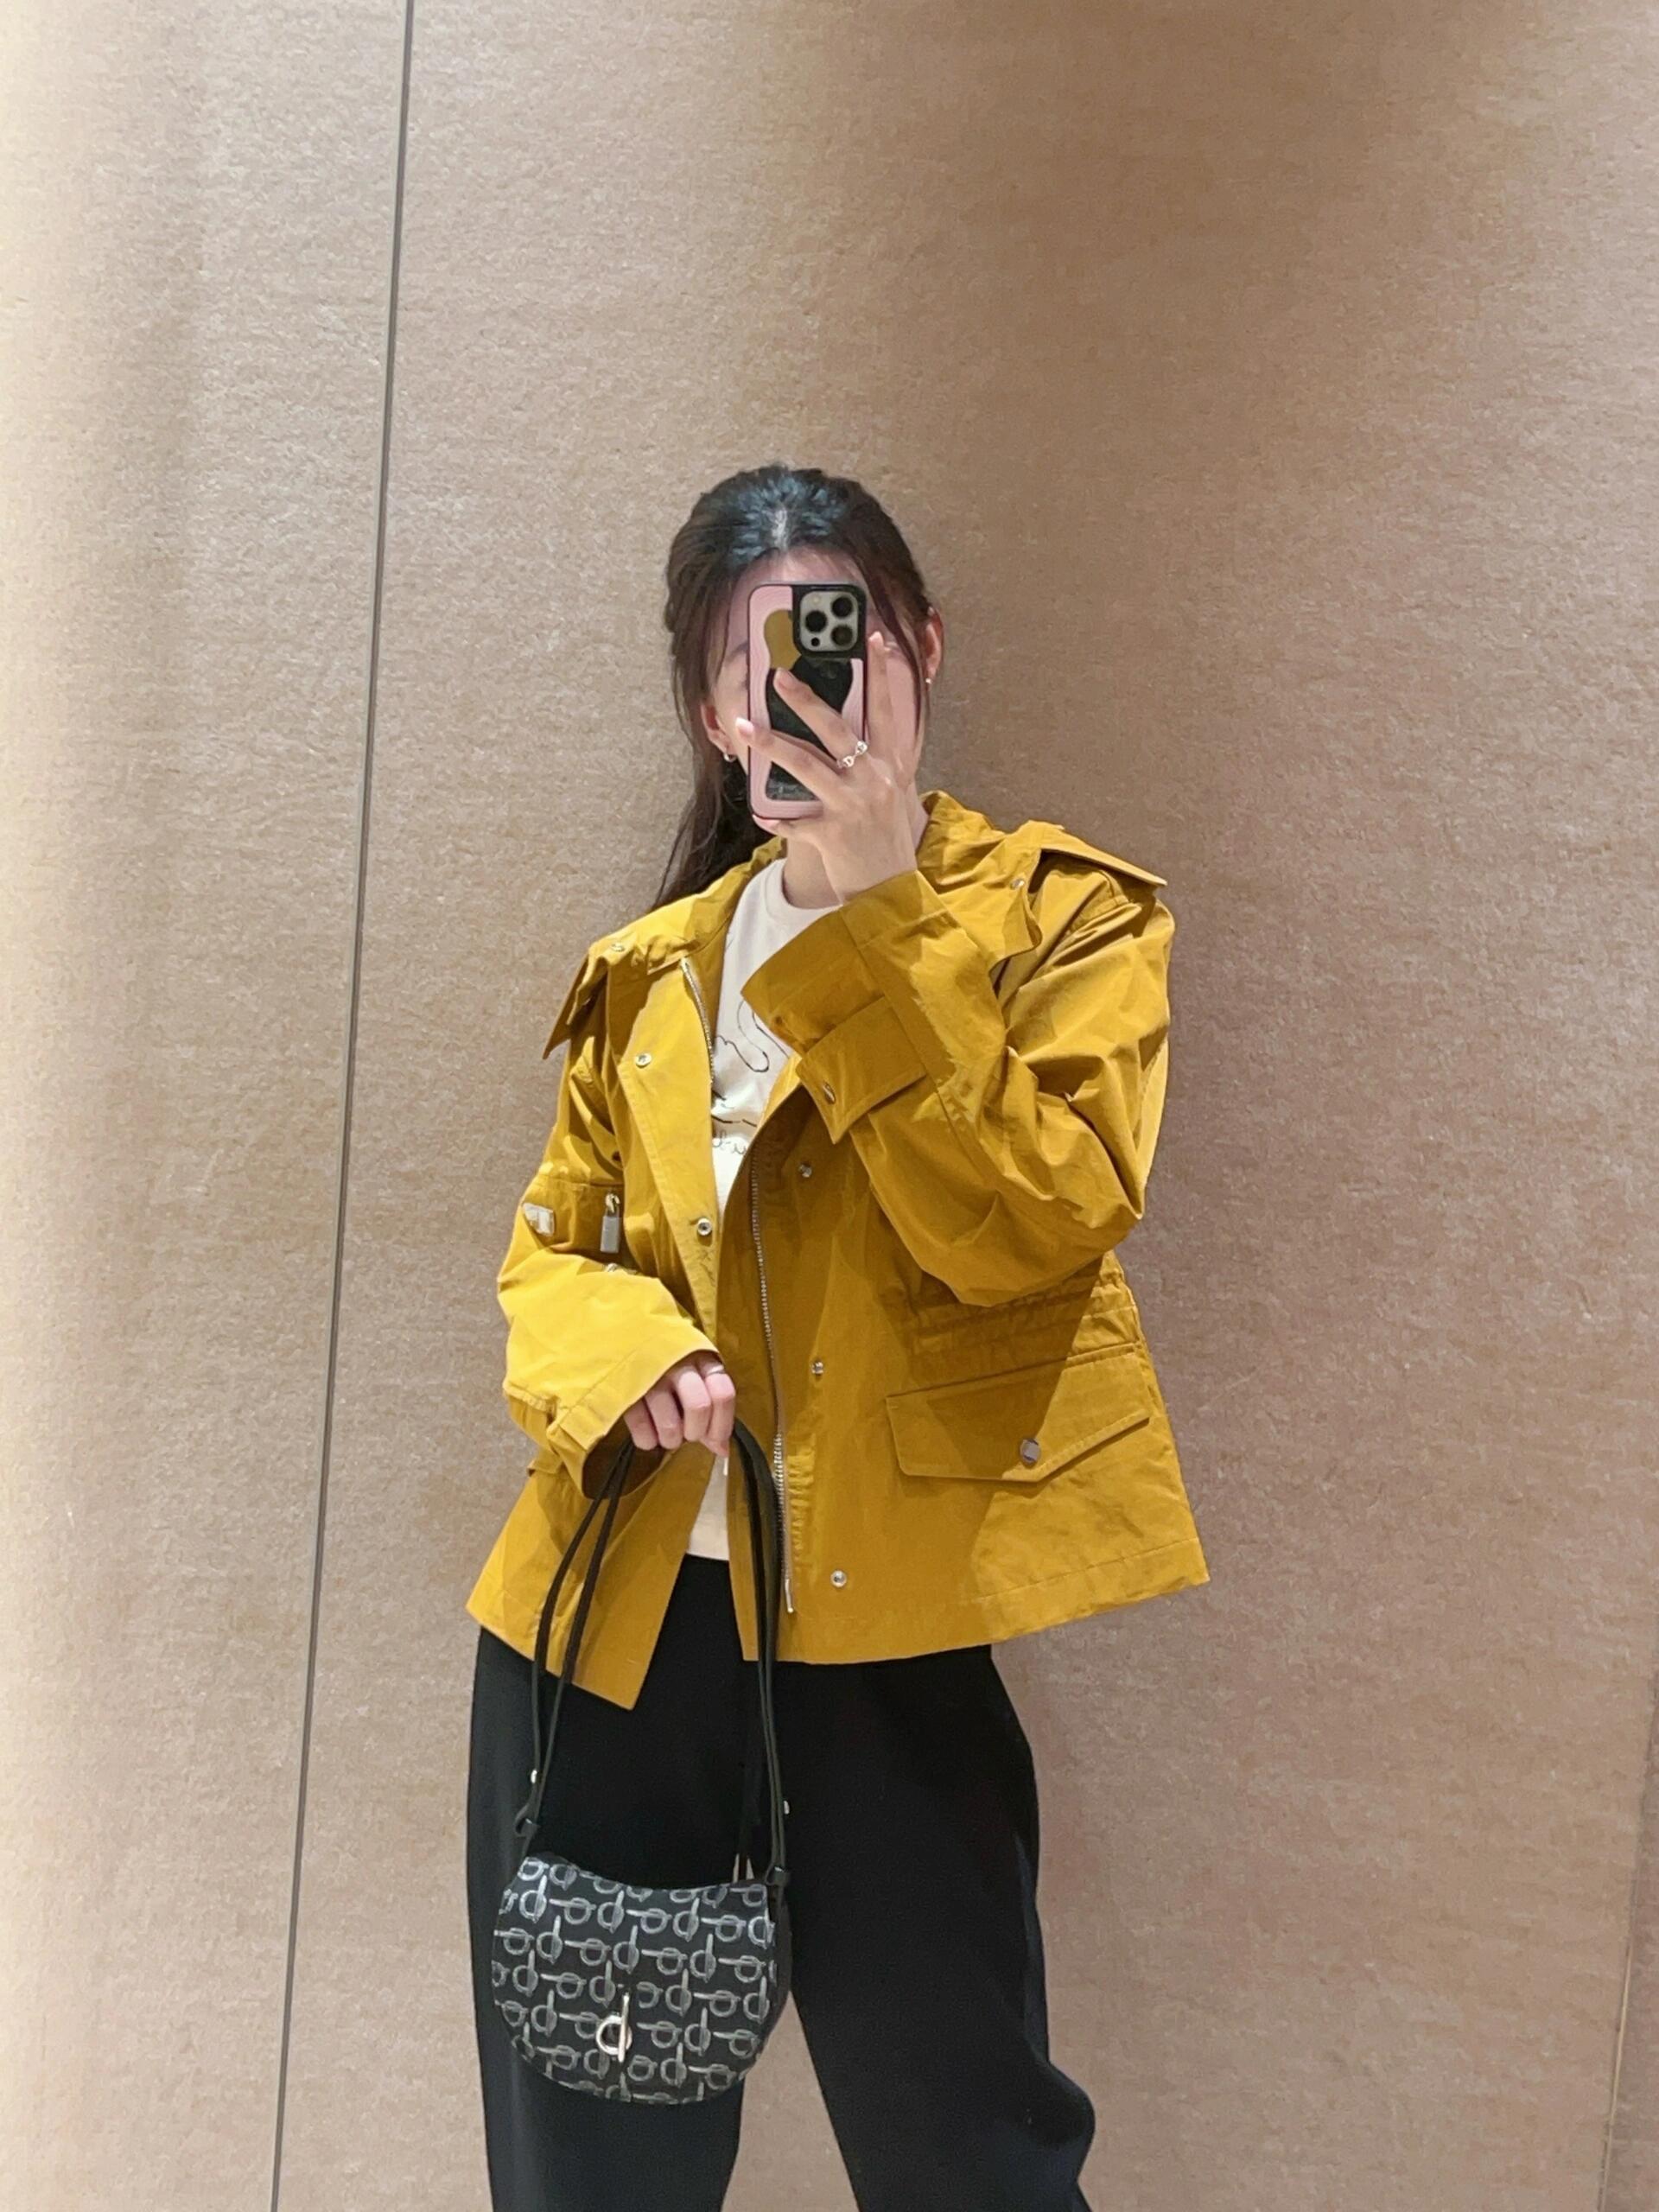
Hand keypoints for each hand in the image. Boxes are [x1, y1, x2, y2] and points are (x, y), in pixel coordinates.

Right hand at [622, 1349, 736, 1457]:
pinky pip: (641, 1427)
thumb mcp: (697, 1378)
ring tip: (668, 1437)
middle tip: (688, 1435)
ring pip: (670, 1424)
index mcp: (703, 1360)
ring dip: (671, 1440)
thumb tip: (722, 1450)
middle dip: (696, 1432)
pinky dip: (648, 1440)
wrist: (629, 1338)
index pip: (723, 1394)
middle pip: (699, 1407)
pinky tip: (649, 1436)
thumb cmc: (673, 1366)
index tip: (716, 1440)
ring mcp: (651, 1374)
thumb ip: (712, 1411)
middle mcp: (679, 1364)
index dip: (722, 1425)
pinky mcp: (625, 1387)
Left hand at [736, 631, 921, 903]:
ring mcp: (852, 806)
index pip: (885, 711)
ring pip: (806, 766)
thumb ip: (874, 763)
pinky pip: (795, 821)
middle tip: (778, 675)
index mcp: (890, 765)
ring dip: (772, 743)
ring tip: (745, 725)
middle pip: (836, 729)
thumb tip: (846, 734)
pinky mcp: (833, 834)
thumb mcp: (890, 794)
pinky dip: (777, 819)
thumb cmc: (886, 838)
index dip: (881, 674)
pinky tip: (762, 814)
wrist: (891, 889)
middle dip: (805, 699)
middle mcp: (873, 780)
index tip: (872, 639)